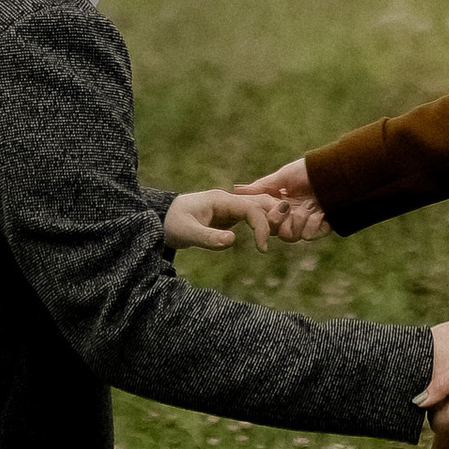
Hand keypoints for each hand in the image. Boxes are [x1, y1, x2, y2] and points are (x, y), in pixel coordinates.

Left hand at [162, 187, 288, 252]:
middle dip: (277, 216)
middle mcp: (229, 201)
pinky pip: (253, 217)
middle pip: (262, 203)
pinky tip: (272, 237)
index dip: (262, 226)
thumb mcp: (186, 233)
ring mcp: (231, 208)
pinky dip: (265, 225)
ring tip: (286, 236)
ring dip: (274, 219)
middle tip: (287, 237)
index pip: (251, 208)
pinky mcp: (230, 218)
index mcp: (221, 200)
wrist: (161, 220)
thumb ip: (208, 237)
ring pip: (260, 209)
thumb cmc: (172, 223)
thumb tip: (232, 241)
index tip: (262, 248)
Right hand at [235, 156, 333, 242]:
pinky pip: (310, 235)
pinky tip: (320, 211)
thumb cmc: (311, 170)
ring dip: (299, 221)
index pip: (269, 221)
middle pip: (279, 232)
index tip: (275, 204)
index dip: (268, 217)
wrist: (337, 172)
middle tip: (290, 207)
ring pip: (293, 236)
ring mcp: (309, 223)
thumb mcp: (283, 176)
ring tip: (309, 206)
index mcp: (284, 205)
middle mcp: (295, 216)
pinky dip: (312, 224)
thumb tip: (236, 189)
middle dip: (282, 221)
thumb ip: (261, 187)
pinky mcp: (323, 227)